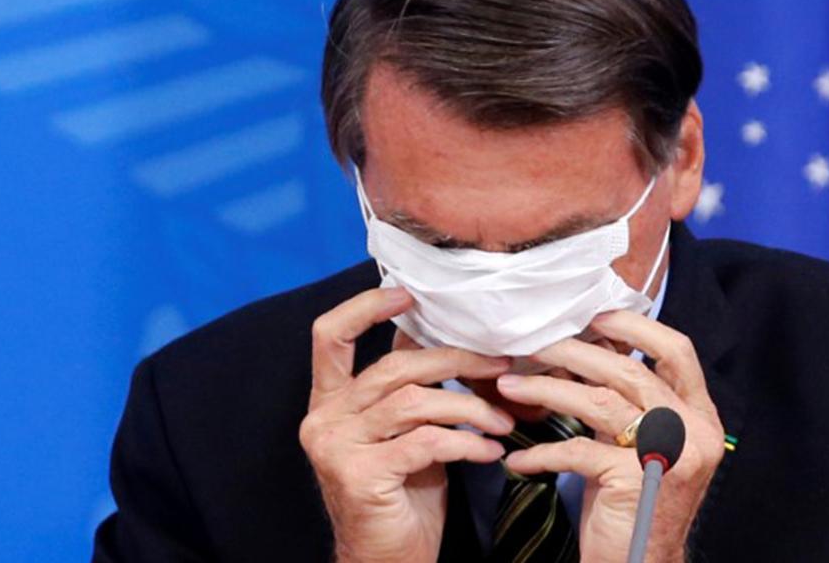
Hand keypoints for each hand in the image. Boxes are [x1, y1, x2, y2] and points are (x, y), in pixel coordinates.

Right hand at [299, 288, 515, 562]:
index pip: (330, 336)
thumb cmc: (402, 495)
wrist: (387, 562)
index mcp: (329, 401)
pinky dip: (466, 443)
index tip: (407, 294)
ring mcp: (336, 447)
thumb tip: (442, 331)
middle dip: (458, 360)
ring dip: (470, 407)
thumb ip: (410, 386)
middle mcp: (324, 418)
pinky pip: (424, 442)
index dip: (365, 307)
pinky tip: (490, 452)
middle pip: (395, 366)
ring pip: (414, 401)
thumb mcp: (405, 432)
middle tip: (503, 367)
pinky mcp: (359, 476)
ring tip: (503, 421)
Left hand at [496, 310, 726, 562]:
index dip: (635, 326)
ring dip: (547, 390)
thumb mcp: (636, 444)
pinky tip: (517, 458)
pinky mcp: (635, 481)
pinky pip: (577, 451)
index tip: (594, 314)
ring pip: (599, 402)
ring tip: (510, 386)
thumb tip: (579, 350)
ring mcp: (668, 455)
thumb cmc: (633, 505)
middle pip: (629, 371)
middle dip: (574, 353)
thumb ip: (622, 401)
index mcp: (701, 415)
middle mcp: (695, 432)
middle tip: (533, 346)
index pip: (677, 350)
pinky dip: (541, 453)